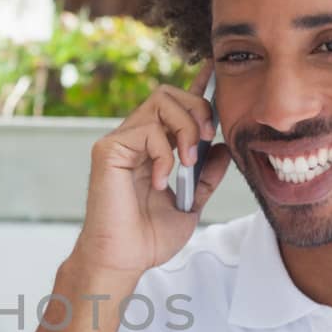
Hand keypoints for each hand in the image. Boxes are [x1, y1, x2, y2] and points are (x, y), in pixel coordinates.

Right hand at [70, 64, 233, 279]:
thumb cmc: (148, 237)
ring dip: (185, 130)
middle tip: (206, 140)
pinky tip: (160, 182)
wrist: (124, 259)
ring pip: (160, 103)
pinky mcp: (108, 149)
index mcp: (153, 148)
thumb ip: (206, 175)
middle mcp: (134, 139)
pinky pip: (146, 130)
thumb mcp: (191, 203)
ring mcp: (120, 142)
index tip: (214, 71)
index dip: (195, 87)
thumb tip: (223, 147)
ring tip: (186, 164)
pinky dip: (164, 154)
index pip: (174, 107)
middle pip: (168, 93)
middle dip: (197, 109)